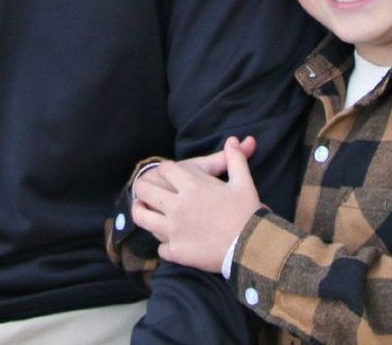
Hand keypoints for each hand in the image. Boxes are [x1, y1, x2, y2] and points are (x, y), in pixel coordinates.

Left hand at [129, 137, 260, 273]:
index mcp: (192, 186)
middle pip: (146, 190)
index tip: (167, 173)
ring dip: (140, 212)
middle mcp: (177, 206)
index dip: (165, 169)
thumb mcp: (243, 182)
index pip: (166, 169)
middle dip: (143, 186)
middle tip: (144, 189)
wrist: (251, 247)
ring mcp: (173, 230)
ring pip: (143, 218)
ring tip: (143, 210)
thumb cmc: (247, 212)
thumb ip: (235, 159)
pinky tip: (170, 243)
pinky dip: (164, 245)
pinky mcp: (177, 251)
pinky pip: (160, 248)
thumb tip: (233, 141)